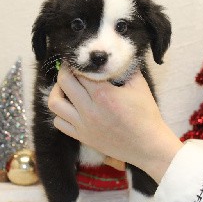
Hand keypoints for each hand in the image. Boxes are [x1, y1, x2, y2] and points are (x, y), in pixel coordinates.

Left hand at [48, 65, 182, 182]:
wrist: (147, 146)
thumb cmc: (146, 115)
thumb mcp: (139, 86)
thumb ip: (125, 68)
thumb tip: (115, 54)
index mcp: (104, 95)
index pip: (80, 71)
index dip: (78, 61)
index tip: (79, 57)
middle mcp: (90, 110)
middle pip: (63, 83)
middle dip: (64, 71)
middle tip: (70, 67)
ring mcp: (83, 125)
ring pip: (55, 103)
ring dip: (58, 91)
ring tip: (66, 87)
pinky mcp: (82, 137)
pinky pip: (59, 122)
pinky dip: (60, 112)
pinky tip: (70, 107)